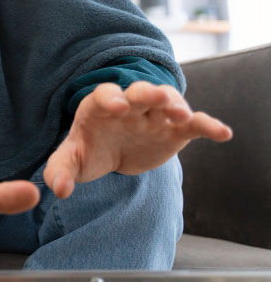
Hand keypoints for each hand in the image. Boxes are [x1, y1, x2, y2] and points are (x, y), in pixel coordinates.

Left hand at [44, 81, 231, 198]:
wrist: (112, 154)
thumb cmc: (89, 151)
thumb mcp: (71, 161)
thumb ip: (60, 171)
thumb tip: (59, 189)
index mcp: (99, 107)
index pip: (104, 95)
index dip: (110, 98)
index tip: (116, 106)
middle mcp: (129, 106)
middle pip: (139, 92)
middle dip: (148, 93)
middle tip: (157, 98)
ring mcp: (153, 116)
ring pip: (168, 102)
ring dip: (177, 105)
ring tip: (183, 116)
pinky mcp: (174, 130)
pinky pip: (194, 124)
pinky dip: (208, 125)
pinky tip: (223, 133)